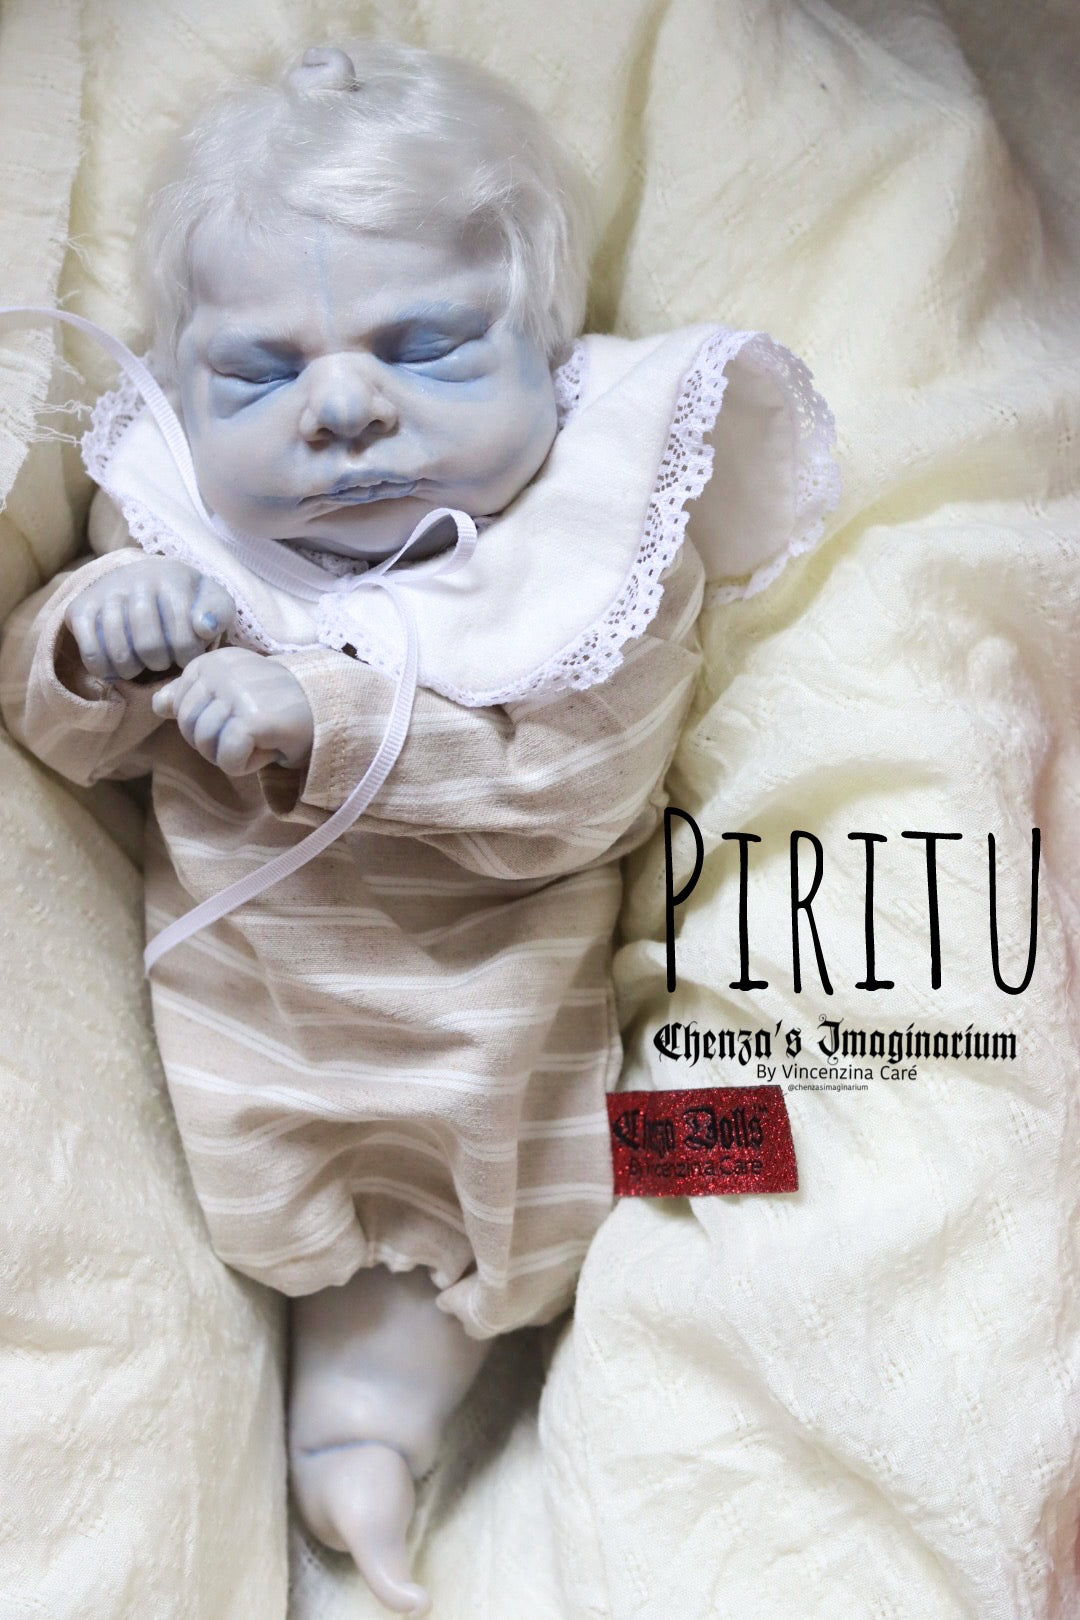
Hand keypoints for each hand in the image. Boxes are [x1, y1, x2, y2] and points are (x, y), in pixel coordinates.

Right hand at [63, 557, 234, 680]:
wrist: (142, 577)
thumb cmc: (185, 599)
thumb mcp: (212, 601)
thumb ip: (218, 614)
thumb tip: (204, 628)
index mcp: (172, 577)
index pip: (183, 638)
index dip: (188, 658)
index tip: (187, 657)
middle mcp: (134, 579)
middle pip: (149, 646)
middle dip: (161, 664)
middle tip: (164, 660)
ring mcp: (104, 593)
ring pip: (119, 652)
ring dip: (134, 670)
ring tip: (143, 664)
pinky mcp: (79, 608)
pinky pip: (91, 654)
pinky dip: (106, 670)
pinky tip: (119, 666)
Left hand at [152, 647, 313, 775]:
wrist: (329, 709)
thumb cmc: (278, 705)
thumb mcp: (232, 695)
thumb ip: (192, 697)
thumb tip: (158, 704)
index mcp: (212, 661)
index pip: (178, 707)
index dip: (206, 723)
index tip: (238, 716)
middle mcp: (221, 670)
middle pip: (188, 728)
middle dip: (215, 743)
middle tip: (249, 734)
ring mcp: (236, 693)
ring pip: (205, 745)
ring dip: (233, 755)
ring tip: (260, 739)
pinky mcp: (252, 719)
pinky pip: (229, 759)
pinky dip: (247, 765)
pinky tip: (268, 749)